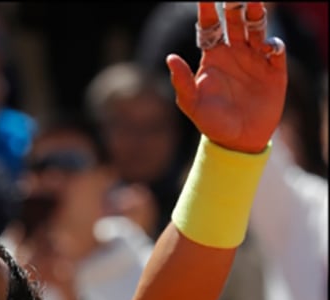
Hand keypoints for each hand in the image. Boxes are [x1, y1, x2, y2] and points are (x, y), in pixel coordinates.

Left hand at [166, 2, 286, 153]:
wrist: (238, 141)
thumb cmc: (211, 122)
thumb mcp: (192, 104)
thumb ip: (182, 81)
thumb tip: (169, 58)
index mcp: (213, 57)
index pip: (210, 27)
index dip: (208, 11)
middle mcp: (234, 53)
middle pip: (235, 21)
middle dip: (235, 6)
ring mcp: (255, 59)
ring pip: (257, 29)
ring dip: (256, 15)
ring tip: (255, 4)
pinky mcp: (274, 70)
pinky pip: (276, 49)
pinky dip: (273, 44)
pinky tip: (266, 48)